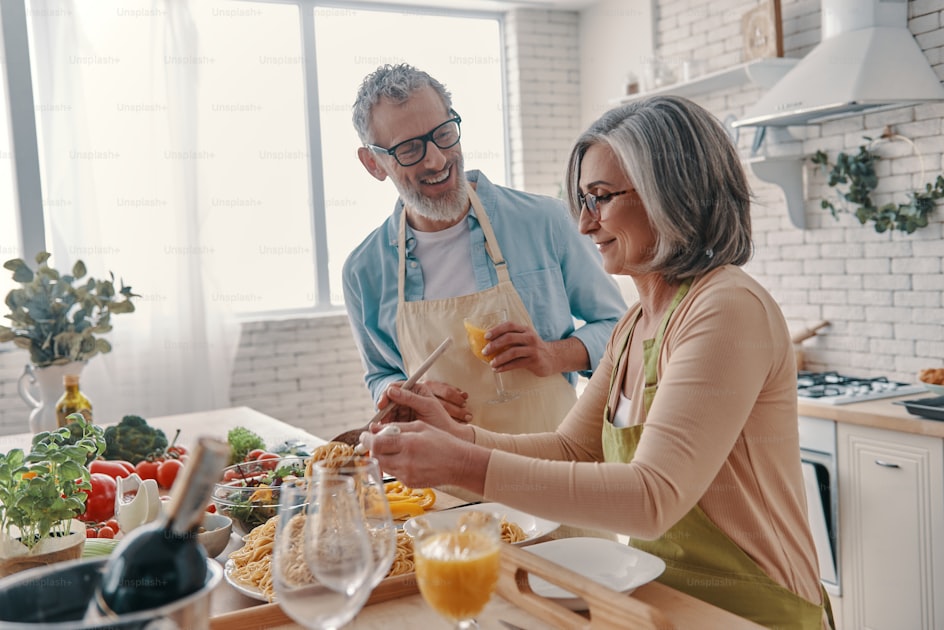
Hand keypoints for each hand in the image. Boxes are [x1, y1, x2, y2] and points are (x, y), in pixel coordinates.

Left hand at [362, 414, 486, 492]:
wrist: (459, 464)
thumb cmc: (442, 442)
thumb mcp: (420, 427)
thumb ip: (396, 427)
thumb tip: (374, 428)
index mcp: (408, 443)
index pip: (376, 444)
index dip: (367, 439)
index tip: (366, 436)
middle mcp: (405, 461)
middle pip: (376, 457)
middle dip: (374, 448)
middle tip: (380, 442)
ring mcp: (406, 475)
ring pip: (383, 465)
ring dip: (384, 456)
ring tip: (397, 449)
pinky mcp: (409, 483)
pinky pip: (394, 473)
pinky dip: (395, 464)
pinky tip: (407, 459)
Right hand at [384, 385, 470, 437]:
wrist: (448, 436)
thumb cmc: (441, 419)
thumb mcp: (427, 406)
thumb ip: (410, 398)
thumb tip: (391, 390)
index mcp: (416, 389)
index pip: (396, 387)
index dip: (387, 394)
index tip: (382, 403)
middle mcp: (408, 397)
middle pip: (389, 399)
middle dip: (384, 409)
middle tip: (380, 419)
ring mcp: (404, 410)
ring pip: (388, 411)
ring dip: (384, 418)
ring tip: (383, 427)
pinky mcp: (402, 421)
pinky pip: (390, 421)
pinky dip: (387, 425)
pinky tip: (386, 430)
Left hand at [484, 320, 558, 376]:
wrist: (552, 358)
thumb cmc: (533, 348)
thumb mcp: (525, 338)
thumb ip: (511, 338)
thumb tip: (489, 343)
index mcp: (525, 329)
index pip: (509, 325)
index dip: (496, 330)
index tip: (486, 337)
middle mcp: (529, 337)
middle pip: (509, 338)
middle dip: (494, 345)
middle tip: (484, 351)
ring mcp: (532, 349)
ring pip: (512, 352)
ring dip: (499, 358)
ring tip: (491, 363)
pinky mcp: (534, 361)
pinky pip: (516, 364)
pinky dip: (505, 367)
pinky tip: (498, 370)